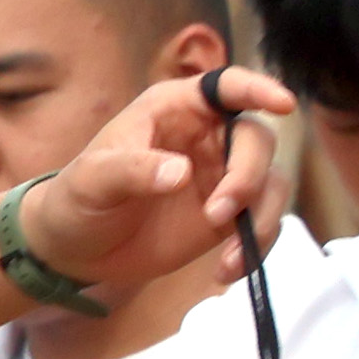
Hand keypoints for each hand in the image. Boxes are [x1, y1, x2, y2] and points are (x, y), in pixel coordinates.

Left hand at [19, 68, 295, 292]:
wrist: (75, 248)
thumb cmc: (78, 197)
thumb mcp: (93, 179)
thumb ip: (133, 169)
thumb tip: (181, 173)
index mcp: (175, 108)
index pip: (225, 86)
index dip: (258, 88)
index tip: (283, 104)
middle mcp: (207, 135)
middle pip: (257, 139)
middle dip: (248, 176)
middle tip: (218, 214)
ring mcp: (221, 175)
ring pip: (269, 182)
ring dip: (260, 218)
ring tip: (227, 258)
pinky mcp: (226, 215)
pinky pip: (261, 222)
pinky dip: (255, 246)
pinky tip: (227, 271)